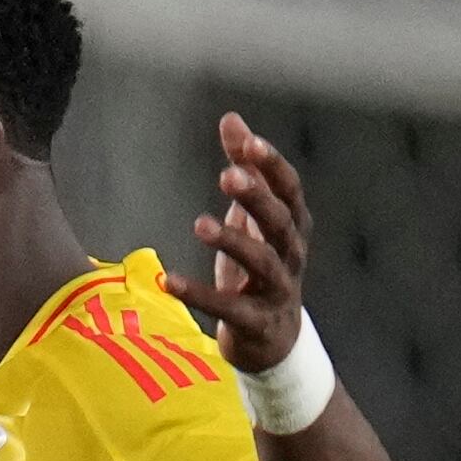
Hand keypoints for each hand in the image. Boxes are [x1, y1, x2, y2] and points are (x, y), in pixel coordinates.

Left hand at [162, 112, 308, 373]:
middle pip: (280, 221)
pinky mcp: (254, 323)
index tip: (249, 143)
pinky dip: (199, 294)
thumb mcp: (252, 218)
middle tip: (227, 176)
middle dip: (256, 197)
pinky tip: (168, 280)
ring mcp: (276, 290)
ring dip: (232, 241)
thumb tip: (231, 119)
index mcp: (291, 226)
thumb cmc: (260, 268)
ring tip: (200, 224)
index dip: (272, 166)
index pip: (289, 190)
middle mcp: (290, 255)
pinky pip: (228, 308)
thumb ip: (244, 168)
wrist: (275, 341)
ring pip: (261, 262)